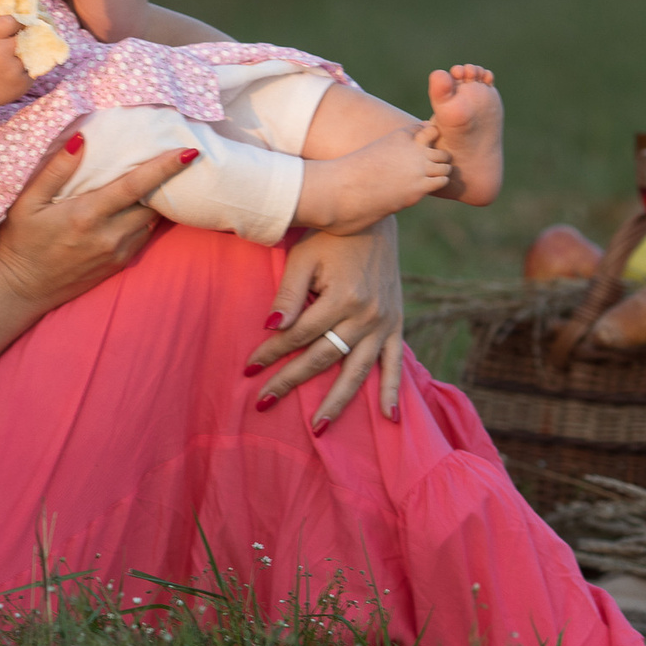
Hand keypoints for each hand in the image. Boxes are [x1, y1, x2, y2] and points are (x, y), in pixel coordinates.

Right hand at [0, 12, 36, 105]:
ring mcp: (14, 71)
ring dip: (29, 52)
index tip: (20, 22)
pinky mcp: (23, 84)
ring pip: (33, 53)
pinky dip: (28, 68)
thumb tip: (22, 17)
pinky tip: (15, 71)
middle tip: (26, 35)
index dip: (17, 21)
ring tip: (16, 57)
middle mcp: (2, 54)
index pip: (11, 20)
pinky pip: (34, 69)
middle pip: (25, 36)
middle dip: (26, 35)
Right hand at [0, 135, 194, 311]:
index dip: (164, 168)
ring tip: (157, 182)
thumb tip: (80, 139)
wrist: (22, 288)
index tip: (189, 153)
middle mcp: (109, 235)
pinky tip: (136, 208)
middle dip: (165, 182)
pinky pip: (143, 236)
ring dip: (155, 202)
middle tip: (174, 160)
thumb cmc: (22, 241)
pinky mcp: (119, 265)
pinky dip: (145, 220)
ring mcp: (117, 253)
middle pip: (152, 203)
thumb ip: (55, 170)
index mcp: (87, 215)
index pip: (135, 186)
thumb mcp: (27, 203)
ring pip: (151, 222)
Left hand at [244, 220, 407, 428]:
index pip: (298, 335)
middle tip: (264, 403)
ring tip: (319, 428)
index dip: (271, 353)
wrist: (374, 216)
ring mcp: (384, 323)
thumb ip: (288, 295)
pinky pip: (395, 363)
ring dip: (338, 401)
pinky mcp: (396, 324)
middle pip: (323, 358)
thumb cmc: (330, 235)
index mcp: (342, 298)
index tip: (248, 368)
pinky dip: (392, 390)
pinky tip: (389, 417)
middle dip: (291, 382)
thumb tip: (270, 327)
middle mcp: (366, 316)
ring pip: (357, 371)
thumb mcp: (302, 258)